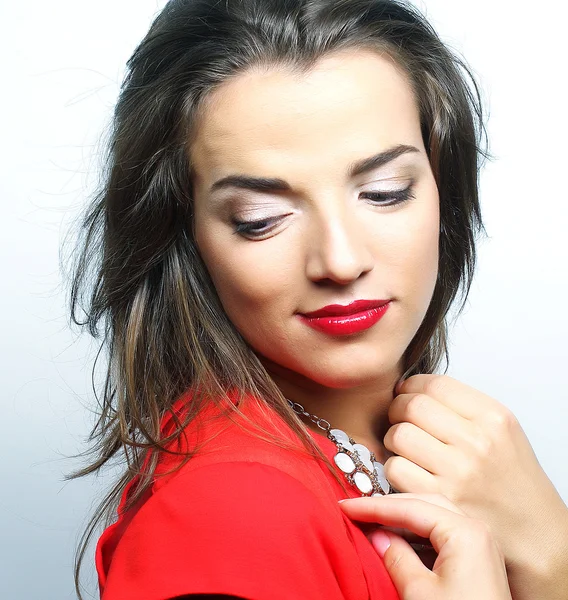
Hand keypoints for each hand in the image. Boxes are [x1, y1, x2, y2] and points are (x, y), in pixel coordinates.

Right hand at [339, 492, 511, 599]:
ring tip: (372, 524)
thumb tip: (376, 535)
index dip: (374, 507)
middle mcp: (477, 531)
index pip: (410, 508)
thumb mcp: (419, 593)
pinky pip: (442, 536)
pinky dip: (417, 536)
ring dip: (402, 520)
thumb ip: (395, 558)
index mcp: (465, 533)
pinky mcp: (478, 562)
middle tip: (357, 510)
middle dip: (388, 506)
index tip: (346, 506)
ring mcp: (480, 546)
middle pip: (424, 504)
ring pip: (433, 517)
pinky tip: (397, 543)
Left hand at [384, 374, 567, 599]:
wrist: (533, 534)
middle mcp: (477, 443)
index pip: (435, 384)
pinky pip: (395, 469)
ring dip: (392, 439)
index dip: (411, 385)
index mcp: (493, 418)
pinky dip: (395, 468)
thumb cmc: (512, 481)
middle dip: (397, 409)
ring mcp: (458, 473)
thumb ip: (462, 406)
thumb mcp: (501, 431)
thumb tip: (413, 388)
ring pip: (398, 435)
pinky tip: (408, 471)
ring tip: (405, 447)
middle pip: (412, 405)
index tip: (406, 392)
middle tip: (400, 418)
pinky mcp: (439, 500)